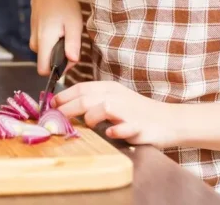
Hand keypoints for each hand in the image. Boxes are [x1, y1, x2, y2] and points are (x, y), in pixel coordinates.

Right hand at [31, 0, 83, 74]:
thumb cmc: (63, 2)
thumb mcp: (74, 23)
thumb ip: (73, 44)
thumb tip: (72, 61)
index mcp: (43, 41)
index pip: (43, 70)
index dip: (58, 70)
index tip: (70, 57)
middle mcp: (34, 40)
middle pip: (46, 61)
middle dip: (59, 56)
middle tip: (71, 38)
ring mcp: (32, 33)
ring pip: (45, 51)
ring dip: (56, 46)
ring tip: (66, 29)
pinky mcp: (33, 28)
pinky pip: (43, 41)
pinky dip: (52, 38)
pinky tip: (59, 24)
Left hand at [53, 81, 180, 148]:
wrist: (168, 120)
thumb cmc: (136, 111)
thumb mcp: (114, 99)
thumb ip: (94, 101)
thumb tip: (66, 106)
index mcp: (109, 88)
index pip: (82, 88)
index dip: (64, 96)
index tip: (51, 104)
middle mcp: (117, 96)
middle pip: (86, 98)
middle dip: (67, 108)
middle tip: (56, 118)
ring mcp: (128, 111)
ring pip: (102, 108)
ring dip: (89, 118)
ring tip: (86, 125)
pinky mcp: (139, 126)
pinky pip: (124, 127)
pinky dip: (115, 130)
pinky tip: (110, 132)